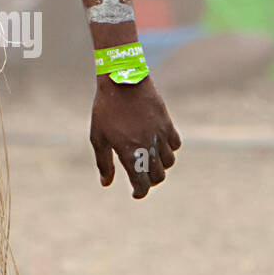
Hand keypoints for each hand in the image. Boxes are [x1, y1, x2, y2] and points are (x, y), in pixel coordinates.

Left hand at [89, 76, 180, 197]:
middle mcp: (148, 147)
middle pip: (157, 176)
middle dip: (149, 181)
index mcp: (130, 152)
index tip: (135, 193)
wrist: (121, 80)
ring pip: (168, 162)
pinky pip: (175, 145)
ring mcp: (160, 135)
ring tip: (148, 162)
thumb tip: (106, 183)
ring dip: (160, 166)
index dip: (139, 192)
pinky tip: (158, 146)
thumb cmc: (106, 109)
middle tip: (140, 178)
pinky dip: (169, 150)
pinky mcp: (167, 124)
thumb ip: (104, 162)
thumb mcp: (98, 136)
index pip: (141, 183)